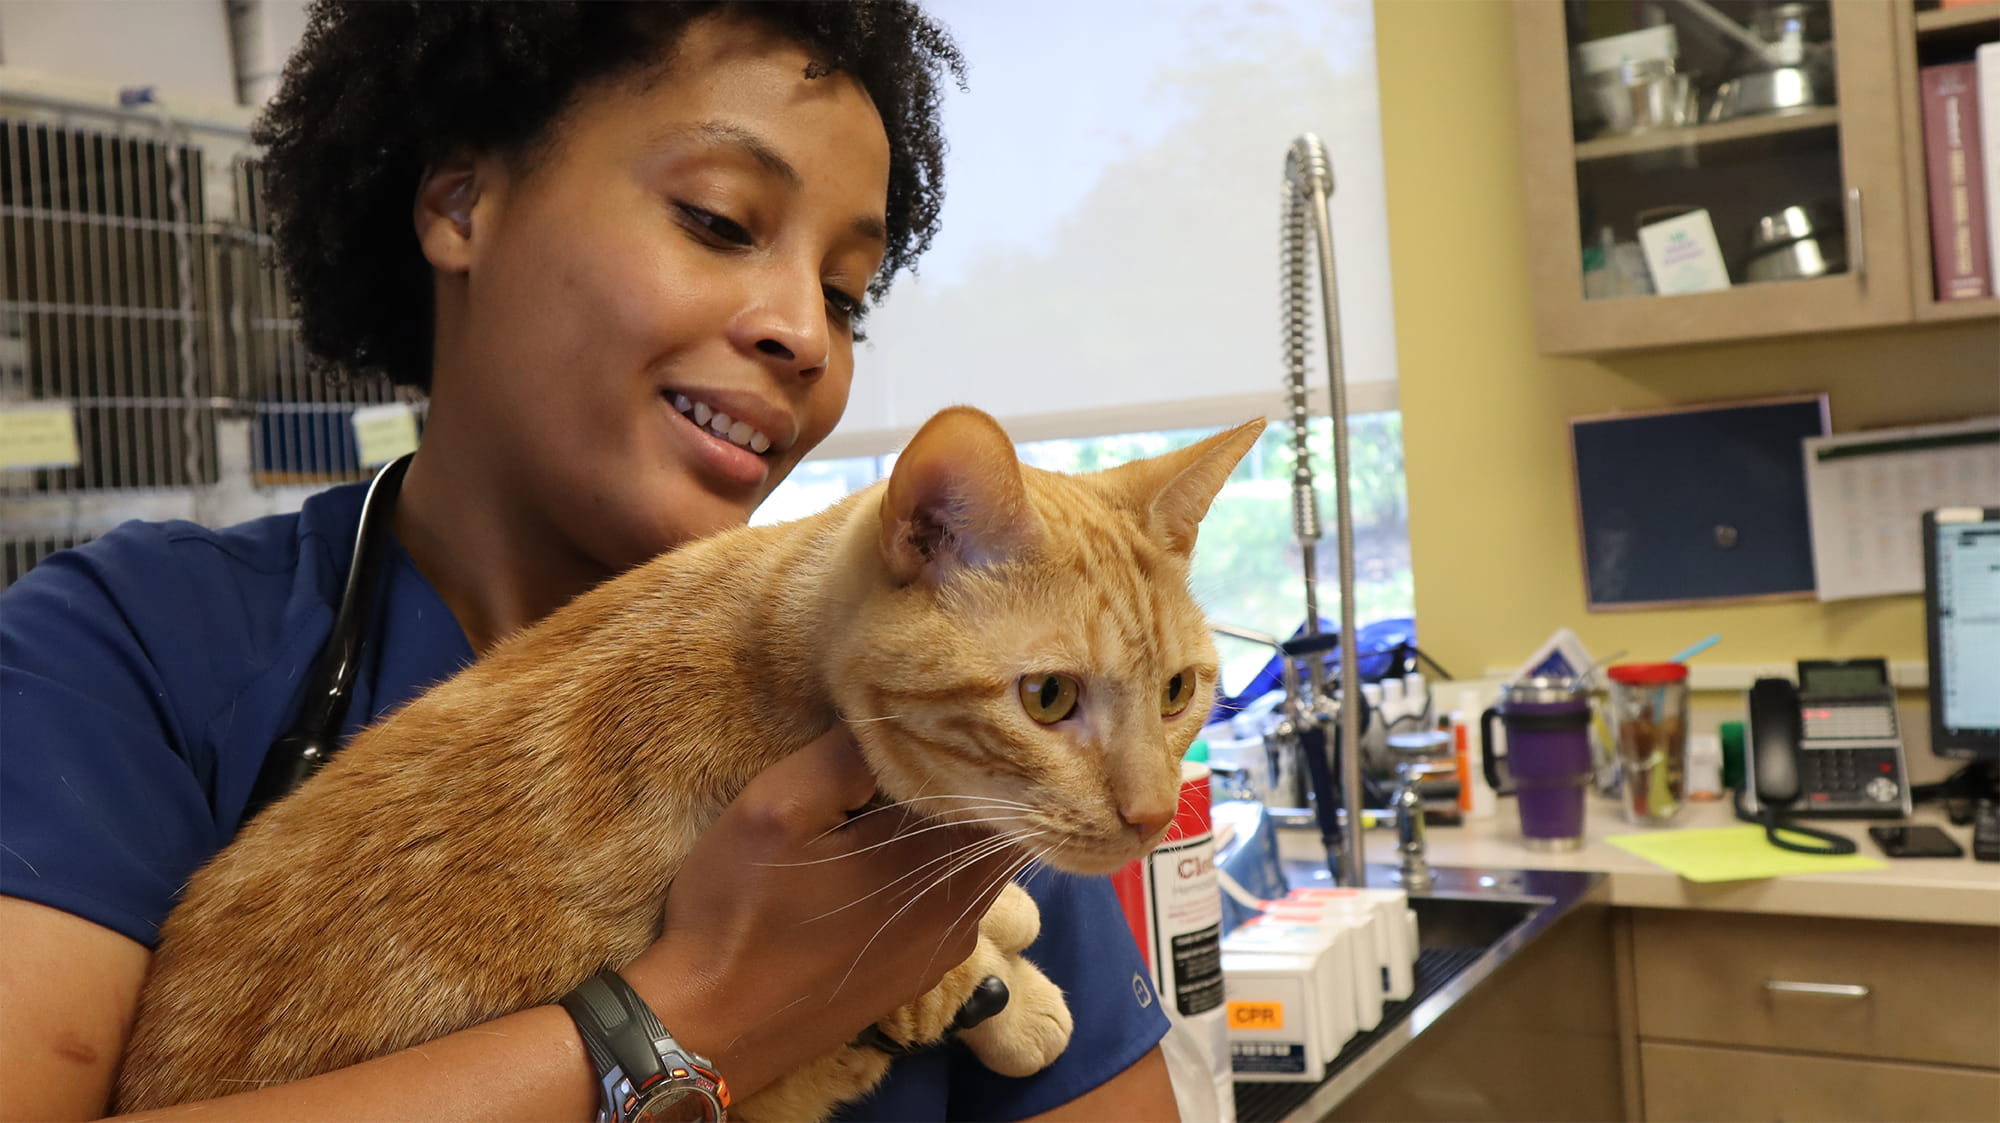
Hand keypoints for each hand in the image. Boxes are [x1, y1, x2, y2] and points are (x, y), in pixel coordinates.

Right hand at [624, 727, 1018, 1097]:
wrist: (709, 1033)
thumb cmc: (739, 916)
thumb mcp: (772, 810)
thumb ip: (843, 758)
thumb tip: (897, 717)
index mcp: (938, 867)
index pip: (1003, 793)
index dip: (983, 749)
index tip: (955, 716)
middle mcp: (963, 914)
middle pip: (995, 830)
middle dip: (970, 785)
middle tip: (929, 738)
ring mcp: (944, 951)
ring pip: (974, 867)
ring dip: (948, 827)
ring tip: (903, 785)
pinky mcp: (918, 974)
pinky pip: (949, 902)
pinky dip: (931, 868)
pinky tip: (883, 850)